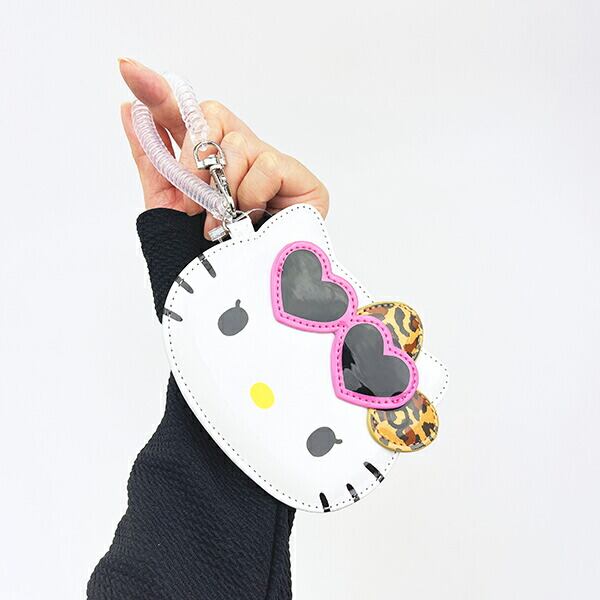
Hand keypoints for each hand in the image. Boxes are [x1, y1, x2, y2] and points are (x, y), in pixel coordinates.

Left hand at [119, 57, 328, 238]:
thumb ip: (153, 159)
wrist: (234, 300)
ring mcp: (273, 170)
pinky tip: (255, 216)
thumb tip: (130, 111)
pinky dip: (253, 192)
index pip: (185, 117)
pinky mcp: (304, 183)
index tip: (128, 71)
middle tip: (195, 196)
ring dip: (223, 185)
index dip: (158, 94)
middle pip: (213, 118)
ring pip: (238, 142)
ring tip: (224, 221)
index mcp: (210, 164)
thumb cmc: (203, 259)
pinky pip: (267, 162)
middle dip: (194, 156)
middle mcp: (242, 161)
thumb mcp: (168, 207)